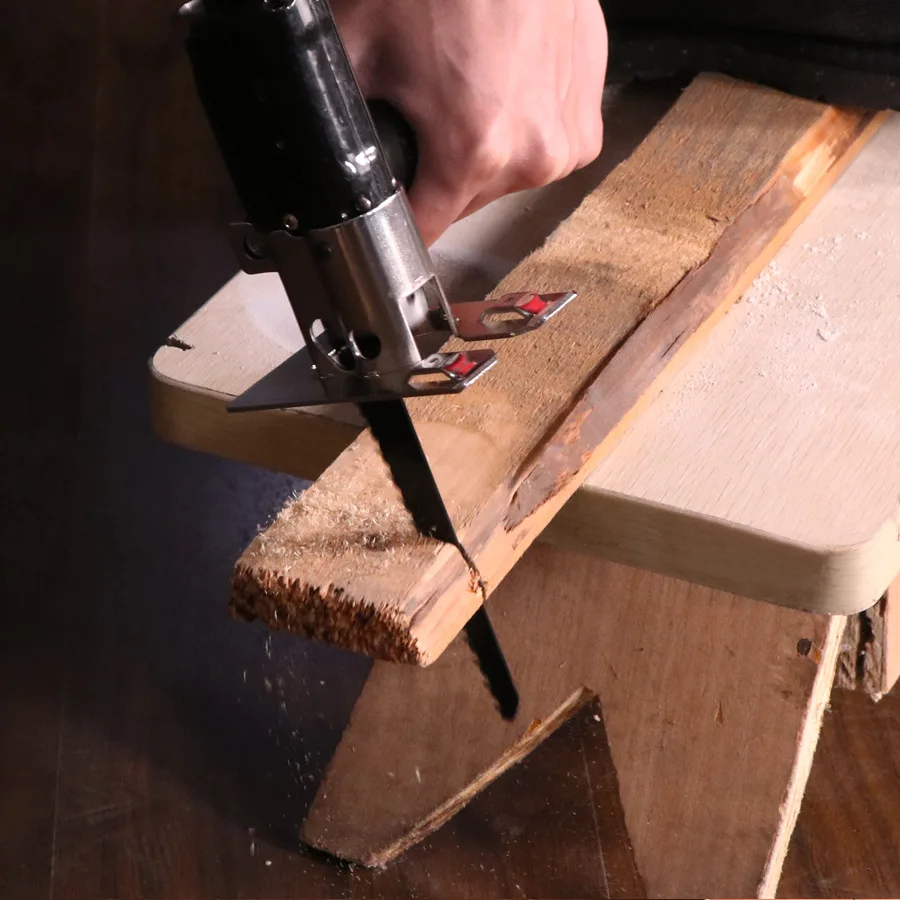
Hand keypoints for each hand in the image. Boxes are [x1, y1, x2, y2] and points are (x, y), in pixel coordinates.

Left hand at [332, 0, 607, 245]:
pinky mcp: (589, 113)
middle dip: (437, 172)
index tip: (385, 199)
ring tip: (464, 86)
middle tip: (422, 110)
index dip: (394, 215)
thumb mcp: (354, 44)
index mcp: (475, 150)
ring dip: (480, 150)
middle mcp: (533, 154)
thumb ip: (330, 122)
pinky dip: (519, 124)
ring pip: (504, 177)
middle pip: (465, 203)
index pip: (424, 228)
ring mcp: (569, 135)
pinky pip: (542, 144)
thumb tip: (316, 158)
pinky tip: (501, 79)